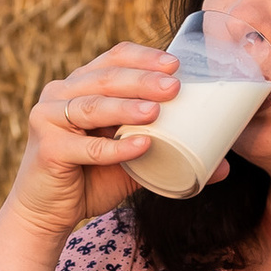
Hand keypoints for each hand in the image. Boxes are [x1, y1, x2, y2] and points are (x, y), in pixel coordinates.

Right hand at [7, 40, 183, 229]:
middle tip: (175, 86)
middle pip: (105, 78)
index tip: (176, 64)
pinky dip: (114, 147)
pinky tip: (140, 146)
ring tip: (157, 111)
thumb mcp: (133, 161)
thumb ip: (168, 155)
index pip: (114, 58)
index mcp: (81, 85)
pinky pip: (85, 147)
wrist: (48, 213)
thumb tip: (223, 167)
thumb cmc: (90, 178)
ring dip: (126, 107)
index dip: (144, 57)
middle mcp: (61, 94)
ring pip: (92, 106)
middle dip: (142, 80)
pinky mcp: (47, 149)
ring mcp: (48, 119)